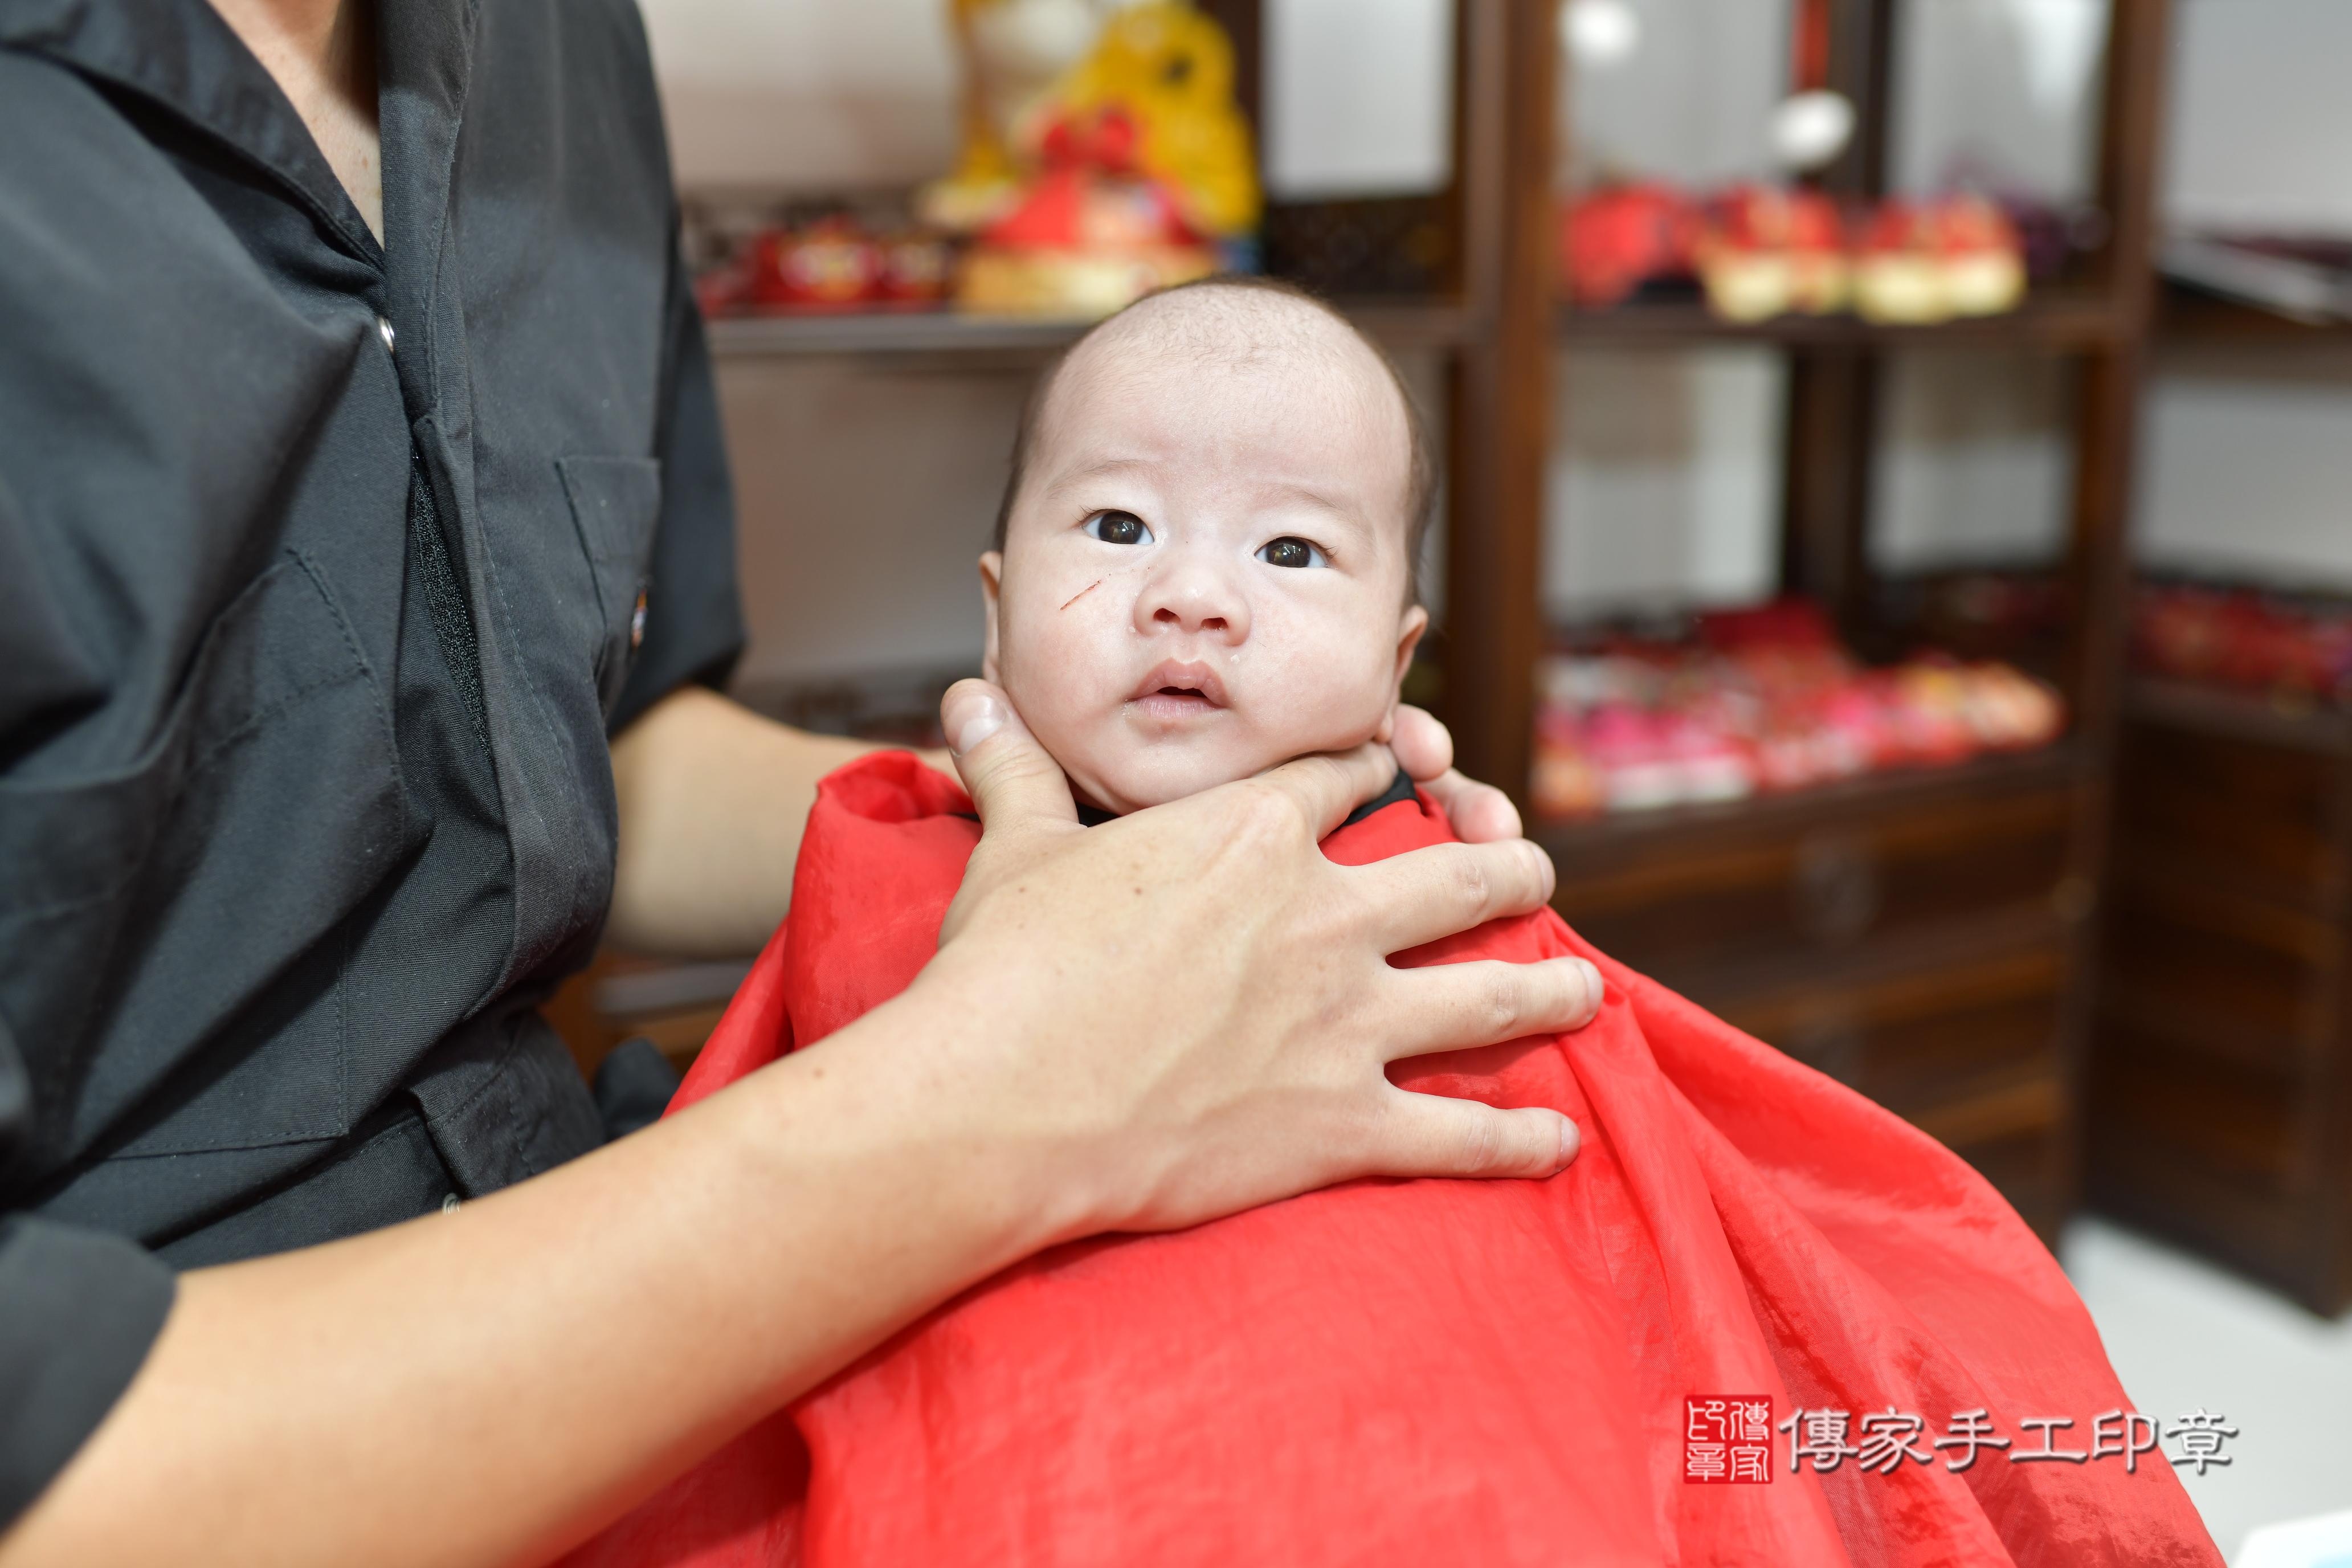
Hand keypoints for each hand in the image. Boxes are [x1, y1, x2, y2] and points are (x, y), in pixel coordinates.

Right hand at [916, 680, 1601, 1241]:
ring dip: (1547, 988)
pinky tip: (1560, 1138)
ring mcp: (1345, 1021)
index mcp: (1252, 835)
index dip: (1382, 767)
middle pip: (1456, 875)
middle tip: (1532, 871)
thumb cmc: (1003, 970)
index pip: (1346, 778)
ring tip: (1584, 987)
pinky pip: (1460, 1132)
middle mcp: (1322, 915)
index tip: (1406, 768)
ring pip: (1488, 993)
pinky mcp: (1343, 1122)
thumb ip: (1014, 771)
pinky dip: (1517, 1138)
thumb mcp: (1014, 852)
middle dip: (1507, 868)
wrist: (1004, 1099)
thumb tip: (968, 698)